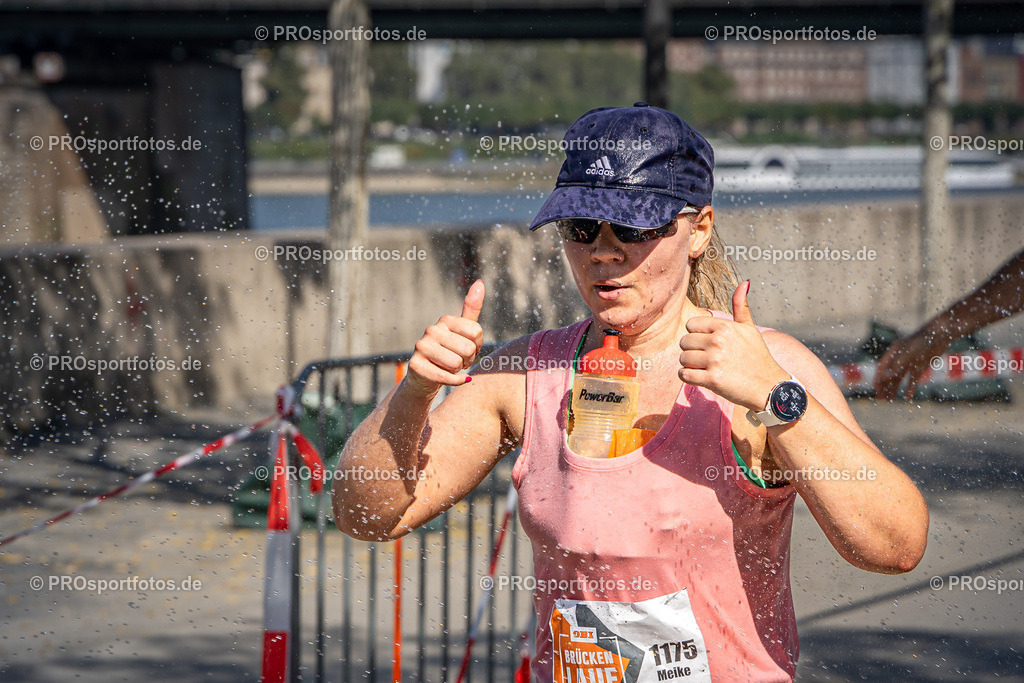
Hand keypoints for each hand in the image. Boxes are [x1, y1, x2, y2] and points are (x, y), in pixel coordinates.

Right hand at [406, 280, 484, 396]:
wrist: (425, 378)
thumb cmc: (448, 353)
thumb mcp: (462, 331)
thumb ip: (471, 309)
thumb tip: (480, 282)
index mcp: (444, 320)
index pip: (476, 332)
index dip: (477, 346)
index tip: (466, 349)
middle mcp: (431, 330)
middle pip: (468, 349)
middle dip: (467, 360)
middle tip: (457, 361)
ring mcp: (421, 347)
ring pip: (457, 363)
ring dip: (458, 371)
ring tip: (448, 367)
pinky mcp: (416, 365)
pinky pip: (446, 377)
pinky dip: (454, 381)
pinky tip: (449, 378)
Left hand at [679, 281, 788, 411]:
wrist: (769, 387)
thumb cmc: (758, 357)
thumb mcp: (750, 329)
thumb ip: (741, 307)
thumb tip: (745, 282)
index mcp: (724, 327)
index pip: (691, 325)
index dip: (697, 335)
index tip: (708, 344)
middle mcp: (718, 341)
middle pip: (684, 342)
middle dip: (692, 351)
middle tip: (708, 358)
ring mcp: (714, 360)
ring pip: (682, 359)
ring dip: (690, 365)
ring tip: (705, 368)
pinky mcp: (712, 379)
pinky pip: (684, 375)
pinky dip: (688, 377)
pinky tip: (701, 377)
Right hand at [873, 324, 950, 400]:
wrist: (940, 334)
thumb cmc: (922, 342)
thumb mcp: (908, 354)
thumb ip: (896, 367)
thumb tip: (884, 378)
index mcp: (893, 353)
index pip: (882, 368)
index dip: (878, 379)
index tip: (875, 389)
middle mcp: (899, 359)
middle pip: (889, 375)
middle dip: (884, 387)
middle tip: (881, 399)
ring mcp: (910, 363)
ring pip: (899, 379)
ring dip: (894, 389)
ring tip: (890, 400)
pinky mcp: (920, 367)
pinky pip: (913, 380)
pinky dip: (910, 388)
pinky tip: (908, 397)